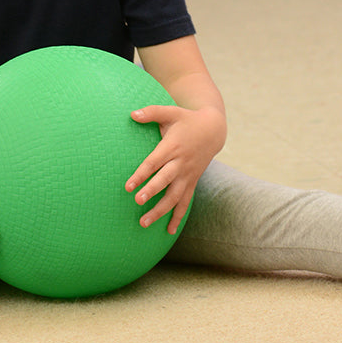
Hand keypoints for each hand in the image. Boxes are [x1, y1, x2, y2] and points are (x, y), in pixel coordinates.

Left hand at [125, 104, 223, 234]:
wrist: (213, 130)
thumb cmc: (186, 119)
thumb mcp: (170, 111)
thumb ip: (151, 112)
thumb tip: (132, 114)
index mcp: (172, 147)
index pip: (154, 163)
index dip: (141, 175)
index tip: (128, 186)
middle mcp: (180, 163)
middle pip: (165, 181)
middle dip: (152, 192)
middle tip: (137, 203)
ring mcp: (187, 175)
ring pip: (175, 196)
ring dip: (160, 211)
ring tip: (144, 223)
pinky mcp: (192, 181)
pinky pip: (185, 202)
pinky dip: (177, 217)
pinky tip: (168, 231)